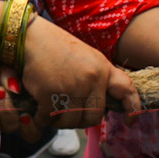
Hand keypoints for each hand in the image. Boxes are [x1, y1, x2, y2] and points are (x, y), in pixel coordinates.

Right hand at [20, 19, 139, 129]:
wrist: (27, 35)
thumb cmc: (53, 46)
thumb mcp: (84, 57)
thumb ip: (95, 78)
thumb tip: (98, 107)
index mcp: (101, 67)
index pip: (125, 89)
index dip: (131, 108)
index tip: (131, 122)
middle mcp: (91, 78)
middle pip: (94, 116)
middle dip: (80, 120)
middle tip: (67, 114)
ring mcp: (71, 87)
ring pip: (71, 122)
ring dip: (59, 120)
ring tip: (50, 108)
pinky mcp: (50, 94)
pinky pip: (49, 119)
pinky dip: (41, 118)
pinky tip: (37, 107)